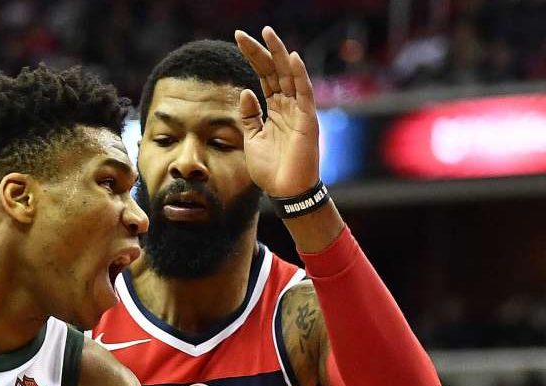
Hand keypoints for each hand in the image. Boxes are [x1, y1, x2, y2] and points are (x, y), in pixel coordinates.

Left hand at [234, 27, 320, 197]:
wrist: (284, 191)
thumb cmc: (270, 169)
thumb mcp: (252, 138)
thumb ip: (250, 115)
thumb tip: (246, 92)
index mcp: (275, 109)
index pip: (263, 76)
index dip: (252, 58)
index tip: (237, 40)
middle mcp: (288, 106)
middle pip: (274, 71)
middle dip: (260, 51)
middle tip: (243, 34)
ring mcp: (299, 111)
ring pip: (289, 75)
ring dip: (279, 54)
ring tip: (267, 34)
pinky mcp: (308, 120)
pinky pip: (304, 93)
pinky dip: (299, 75)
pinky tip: (291, 58)